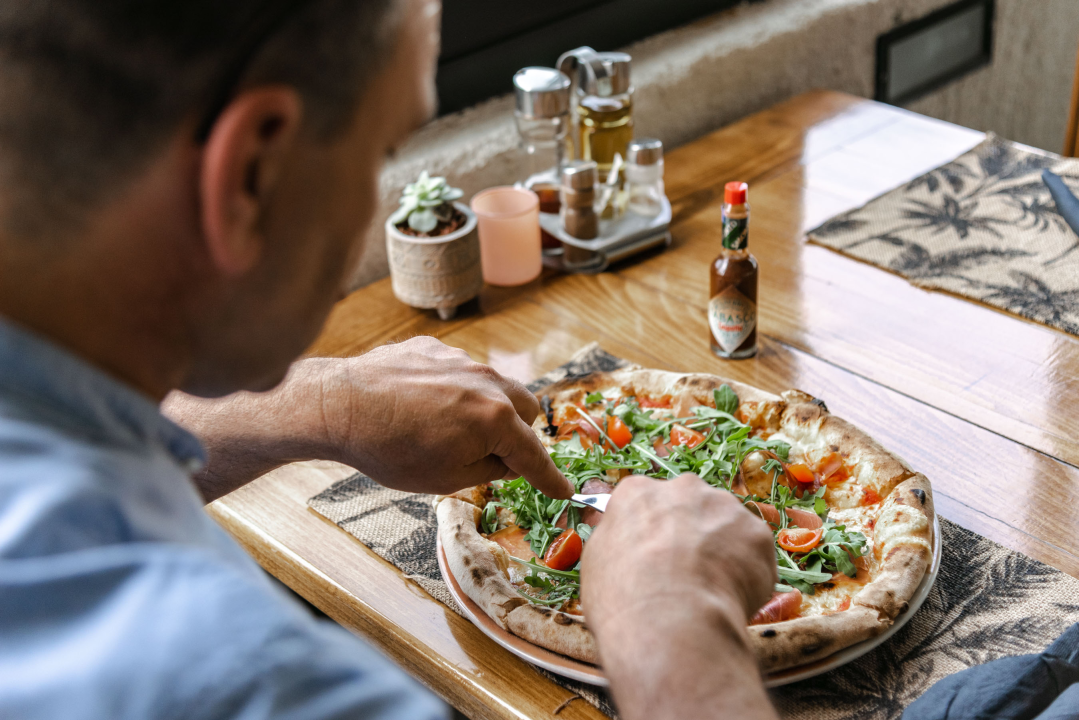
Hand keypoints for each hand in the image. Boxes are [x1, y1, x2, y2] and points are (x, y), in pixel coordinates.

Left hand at [164, 337, 572, 502]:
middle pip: (525, 409)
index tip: (564, 491)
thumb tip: (506, 459)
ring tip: (446, 431)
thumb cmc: (390, 450)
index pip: (533, 455)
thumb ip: (489, 466)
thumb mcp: (447, 478)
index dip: (549, 478)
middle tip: (493, 455)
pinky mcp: (432, 348)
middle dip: (518, 434)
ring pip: (492, 386)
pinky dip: (452, 391)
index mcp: (496, 418)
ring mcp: (459, 359)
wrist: (338, 405)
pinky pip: (458, 371)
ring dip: (485, 410)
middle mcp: (487, 381)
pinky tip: (421, 408)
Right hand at [582, 473, 777, 719]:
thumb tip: (623, 540)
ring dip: (723, 551)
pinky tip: (733, 598)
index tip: (655, 557)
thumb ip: (615, 540)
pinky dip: (749, 573)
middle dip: (691, 534)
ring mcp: (724, 507)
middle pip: (691, 507)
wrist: (671, 622)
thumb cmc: (622, 597)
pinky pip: (755, 552)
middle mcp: (683, 488)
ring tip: (711, 591)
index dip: (652, 534)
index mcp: (638, 492)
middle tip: (687, 573)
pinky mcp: (757, 533)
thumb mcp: (596, 563)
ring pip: (726, 526)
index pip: (647, 504)